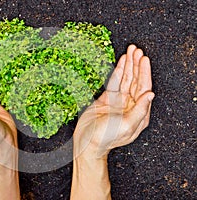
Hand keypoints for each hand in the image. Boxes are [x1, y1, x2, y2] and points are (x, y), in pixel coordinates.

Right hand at [74, 44, 154, 158]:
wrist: (87, 142)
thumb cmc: (106, 138)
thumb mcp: (127, 125)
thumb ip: (140, 110)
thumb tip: (151, 94)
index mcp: (139, 113)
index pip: (144, 88)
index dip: (144, 73)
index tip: (143, 59)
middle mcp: (131, 105)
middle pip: (136, 81)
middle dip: (137, 65)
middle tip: (136, 50)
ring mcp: (118, 101)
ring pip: (126, 79)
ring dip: (129, 65)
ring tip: (130, 51)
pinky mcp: (107, 99)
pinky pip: (114, 82)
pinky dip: (118, 71)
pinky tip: (121, 62)